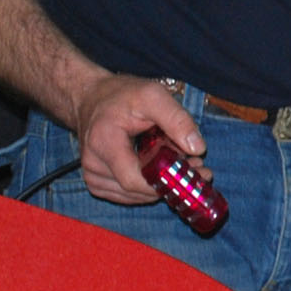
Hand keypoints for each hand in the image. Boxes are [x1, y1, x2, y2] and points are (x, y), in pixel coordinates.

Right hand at [70, 74, 205, 204]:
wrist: (91, 98)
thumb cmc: (122, 95)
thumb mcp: (154, 95)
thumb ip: (177, 120)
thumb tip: (198, 148)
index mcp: (104, 142)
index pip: (134, 179)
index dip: (166, 182)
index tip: (195, 171)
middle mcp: (93, 164)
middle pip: (136, 190)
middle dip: (171, 183)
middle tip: (199, 168)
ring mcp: (92, 175)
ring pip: (133, 195)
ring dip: (161, 186)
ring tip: (185, 166)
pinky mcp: (96, 181)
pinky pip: (126, 194)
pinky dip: (147, 187)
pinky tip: (163, 171)